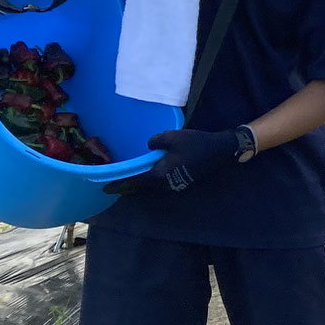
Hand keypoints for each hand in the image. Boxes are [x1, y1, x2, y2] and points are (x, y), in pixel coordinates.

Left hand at [104, 129, 239, 194]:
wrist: (219, 151)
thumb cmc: (195, 144)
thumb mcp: (172, 137)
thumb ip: (155, 141)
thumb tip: (148, 146)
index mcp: (160, 175)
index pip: (134, 183)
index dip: (119, 185)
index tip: (106, 188)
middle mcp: (165, 184)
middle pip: (142, 187)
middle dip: (128, 186)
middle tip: (115, 182)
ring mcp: (175, 184)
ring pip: (151, 186)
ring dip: (140, 184)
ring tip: (129, 178)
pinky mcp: (181, 181)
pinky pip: (160, 183)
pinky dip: (151, 180)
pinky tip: (149, 173)